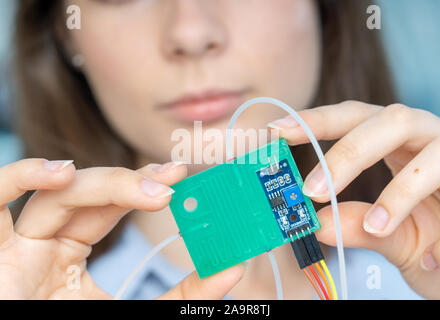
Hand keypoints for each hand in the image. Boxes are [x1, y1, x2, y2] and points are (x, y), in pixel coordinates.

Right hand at [0, 159, 244, 298]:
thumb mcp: (137, 315)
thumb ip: (185, 295)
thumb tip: (233, 269)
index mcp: (69, 257)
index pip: (107, 208)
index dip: (141, 185)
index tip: (179, 175)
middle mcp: (43, 246)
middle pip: (85, 196)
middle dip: (130, 182)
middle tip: (174, 179)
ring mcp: (16, 247)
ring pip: (54, 198)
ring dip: (98, 183)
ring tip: (148, 186)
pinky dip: (20, 178)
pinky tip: (59, 172)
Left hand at [268, 101, 439, 298]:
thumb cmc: (428, 237)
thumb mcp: (387, 235)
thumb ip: (355, 225)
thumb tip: (316, 222)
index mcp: (398, 142)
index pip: (354, 118)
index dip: (316, 120)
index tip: (277, 131)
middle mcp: (429, 139)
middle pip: (391, 121)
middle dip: (349, 153)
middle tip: (314, 190)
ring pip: (436, 153)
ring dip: (401, 191)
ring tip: (377, 228)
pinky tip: (434, 258)